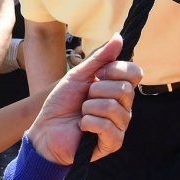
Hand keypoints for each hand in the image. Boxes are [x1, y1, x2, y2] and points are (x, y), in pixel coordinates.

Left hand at [27, 34, 141, 165]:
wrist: (45, 129)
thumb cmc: (61, 103)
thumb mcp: (78, 75)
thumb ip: (99, 58)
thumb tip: (119, 37)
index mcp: (118, 89)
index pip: (135, 73)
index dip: (116, 70)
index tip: (98, 74)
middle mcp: (124, 107)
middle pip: (126, 89)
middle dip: (97, 90)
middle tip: (85, 98)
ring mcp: (120, 125)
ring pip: (114, 108)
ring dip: (89, 107)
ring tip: (81, 113)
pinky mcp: (113, 142)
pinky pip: (108, 126)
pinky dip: (89, 122)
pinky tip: (82, 126)